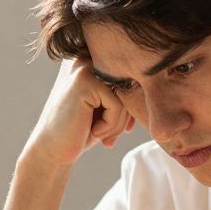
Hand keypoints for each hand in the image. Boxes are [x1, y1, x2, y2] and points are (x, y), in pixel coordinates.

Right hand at [21, 59, 136, 167]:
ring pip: (125, 96)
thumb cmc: (81, 130)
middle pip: (129, 84)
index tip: (124, 128)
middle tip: (112, 138)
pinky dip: (110, 125)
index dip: (131, 105)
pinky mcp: (84, 82)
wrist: (52, 151)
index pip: (129, 78)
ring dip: (118, 123)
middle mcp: (86, 58)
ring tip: (101, 135)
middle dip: (126, 115)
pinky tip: (92, 132)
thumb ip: (125, 91)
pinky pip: (117, 105)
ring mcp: (83, 67)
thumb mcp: (107, 107)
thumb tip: (158, 82)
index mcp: (91, 61)